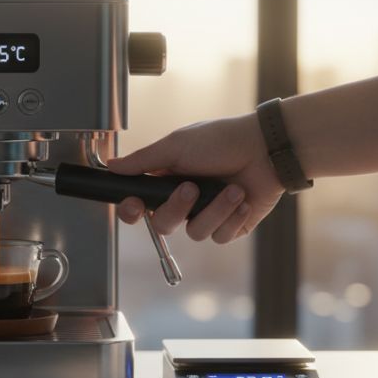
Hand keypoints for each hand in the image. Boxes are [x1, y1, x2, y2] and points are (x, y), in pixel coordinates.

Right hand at [107, 113, 283, 243]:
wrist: (265, 149)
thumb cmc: (222, 140)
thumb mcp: (176, 145)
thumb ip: (142, 161)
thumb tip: (111, 165)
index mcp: (167, 180)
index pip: (139, 205)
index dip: (132, 211)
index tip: (136, 206)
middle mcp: (185, 201)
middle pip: (163, 225)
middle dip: (178, 208)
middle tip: (192, 188)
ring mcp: (207, 215)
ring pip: (194, 233)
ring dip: (215, 209)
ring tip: (232, 189)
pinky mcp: (230, 226)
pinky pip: (219, 236)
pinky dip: (232, 216)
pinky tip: (243, 199)